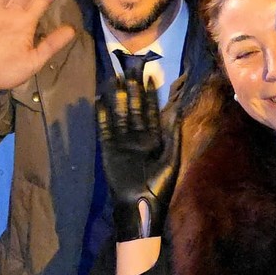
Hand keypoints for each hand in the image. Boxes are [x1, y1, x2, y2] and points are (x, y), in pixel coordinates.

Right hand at [97, 75, 178, 240]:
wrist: (140, 204)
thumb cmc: (160, 184)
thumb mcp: (172, 158)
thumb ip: (172, 133)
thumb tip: (177, 109)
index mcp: (155, 138)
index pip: (152, 111)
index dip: (150, 94)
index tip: (149, 76)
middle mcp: (138, 136)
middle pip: (134, 108)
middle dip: (132, 90)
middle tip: (129, 70)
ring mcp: (122, 141)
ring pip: (120, 114)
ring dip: (117, 98)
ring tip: (114, 80)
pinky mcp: (109, 148)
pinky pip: (105, 129)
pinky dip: (102, 115)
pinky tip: (99, 101)